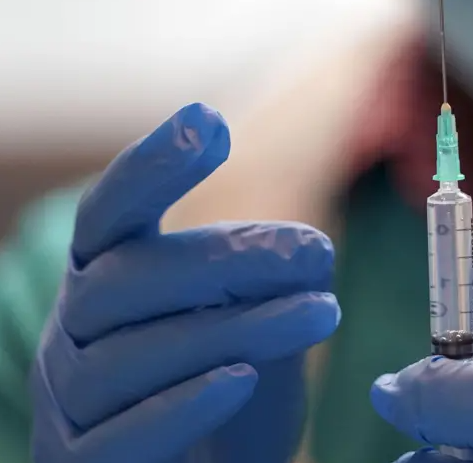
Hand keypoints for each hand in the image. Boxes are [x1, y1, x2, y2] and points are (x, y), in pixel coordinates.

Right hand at [30, 103, 339, 462]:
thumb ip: (265, 288)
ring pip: (136, 353)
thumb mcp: (249, 328)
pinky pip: (122, 434)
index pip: (111, 213)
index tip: (208, 122)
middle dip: (226, 259)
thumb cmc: (221, 397)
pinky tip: (243, 381)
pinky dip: (183, 404)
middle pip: (131, 278)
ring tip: (321, 312)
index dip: (152, 166)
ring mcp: (70, 401)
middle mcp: (73, 332)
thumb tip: (311, 251)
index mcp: (106, 281)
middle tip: (315, 247)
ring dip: (234, 327)